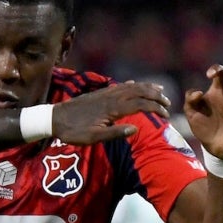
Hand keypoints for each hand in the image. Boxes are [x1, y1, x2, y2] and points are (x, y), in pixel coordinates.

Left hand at [51, 82, 170, 144]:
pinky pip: (120, 85)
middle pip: (139, 91)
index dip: (156, 108)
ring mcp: (105, 93)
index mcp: (112, 108)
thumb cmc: (73, 132)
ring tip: (159, 90)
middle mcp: (111, 97)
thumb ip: (114, 133)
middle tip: (168, 102)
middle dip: (156, 95)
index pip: (140, 104)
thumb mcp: (93, 138)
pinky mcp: (99, 93)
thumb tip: (135, 128)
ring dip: (146, 87)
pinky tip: (134, 84)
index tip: (166, 115)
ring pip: (131, 86)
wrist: (54, 118)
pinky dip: (131, 84)